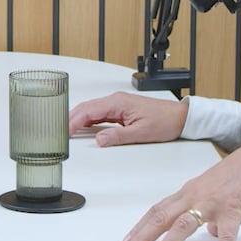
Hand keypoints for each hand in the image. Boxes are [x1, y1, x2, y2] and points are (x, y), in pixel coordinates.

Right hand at [69, 92, 187, 146]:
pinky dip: (88, 120)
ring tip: (67, 131)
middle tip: (59, 132)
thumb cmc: (165, 121)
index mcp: (118, 102)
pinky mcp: (121, 109)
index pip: (88, 110)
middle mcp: (116, 100)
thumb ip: (118, 136)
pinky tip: (84, 128)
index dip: (73, 121)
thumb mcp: (141, 133)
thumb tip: (99, 140)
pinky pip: (99, 113)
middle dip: (71, 119)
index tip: (64, 131)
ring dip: (78, 119)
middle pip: (86, 108)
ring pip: (91, 110)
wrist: (180, 117)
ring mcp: (118, 104)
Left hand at [119, 135, 240, 240]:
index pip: (158, 210)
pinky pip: (227, 235)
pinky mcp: (233, 209)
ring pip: (182, 225)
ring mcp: (212, 202)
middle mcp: (195, 196)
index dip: (141, 225)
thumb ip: (210, 211)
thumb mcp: (218, 192)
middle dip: (141, 237)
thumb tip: (211, 232)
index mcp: (189, 192)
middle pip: (161, 217)